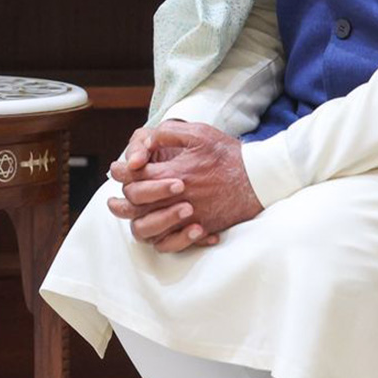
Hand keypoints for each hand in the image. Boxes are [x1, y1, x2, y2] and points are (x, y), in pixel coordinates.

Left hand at [127, 121, 263, 246]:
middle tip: (122, 189)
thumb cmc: (228, 154)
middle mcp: (179, 198)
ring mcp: (189, 217)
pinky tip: (157, 228)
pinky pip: (171, 244)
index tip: (118, 169)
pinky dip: (159, 238)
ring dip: (137, 218)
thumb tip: (145, 141)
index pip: (134, 176)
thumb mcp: (198, 133)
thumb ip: (167, 134)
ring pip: (149, 229)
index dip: (121, 172)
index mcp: (175, 173)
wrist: (260, 178)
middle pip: (137, 203)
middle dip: (126, 194)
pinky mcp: (201, 229)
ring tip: (130, 211)